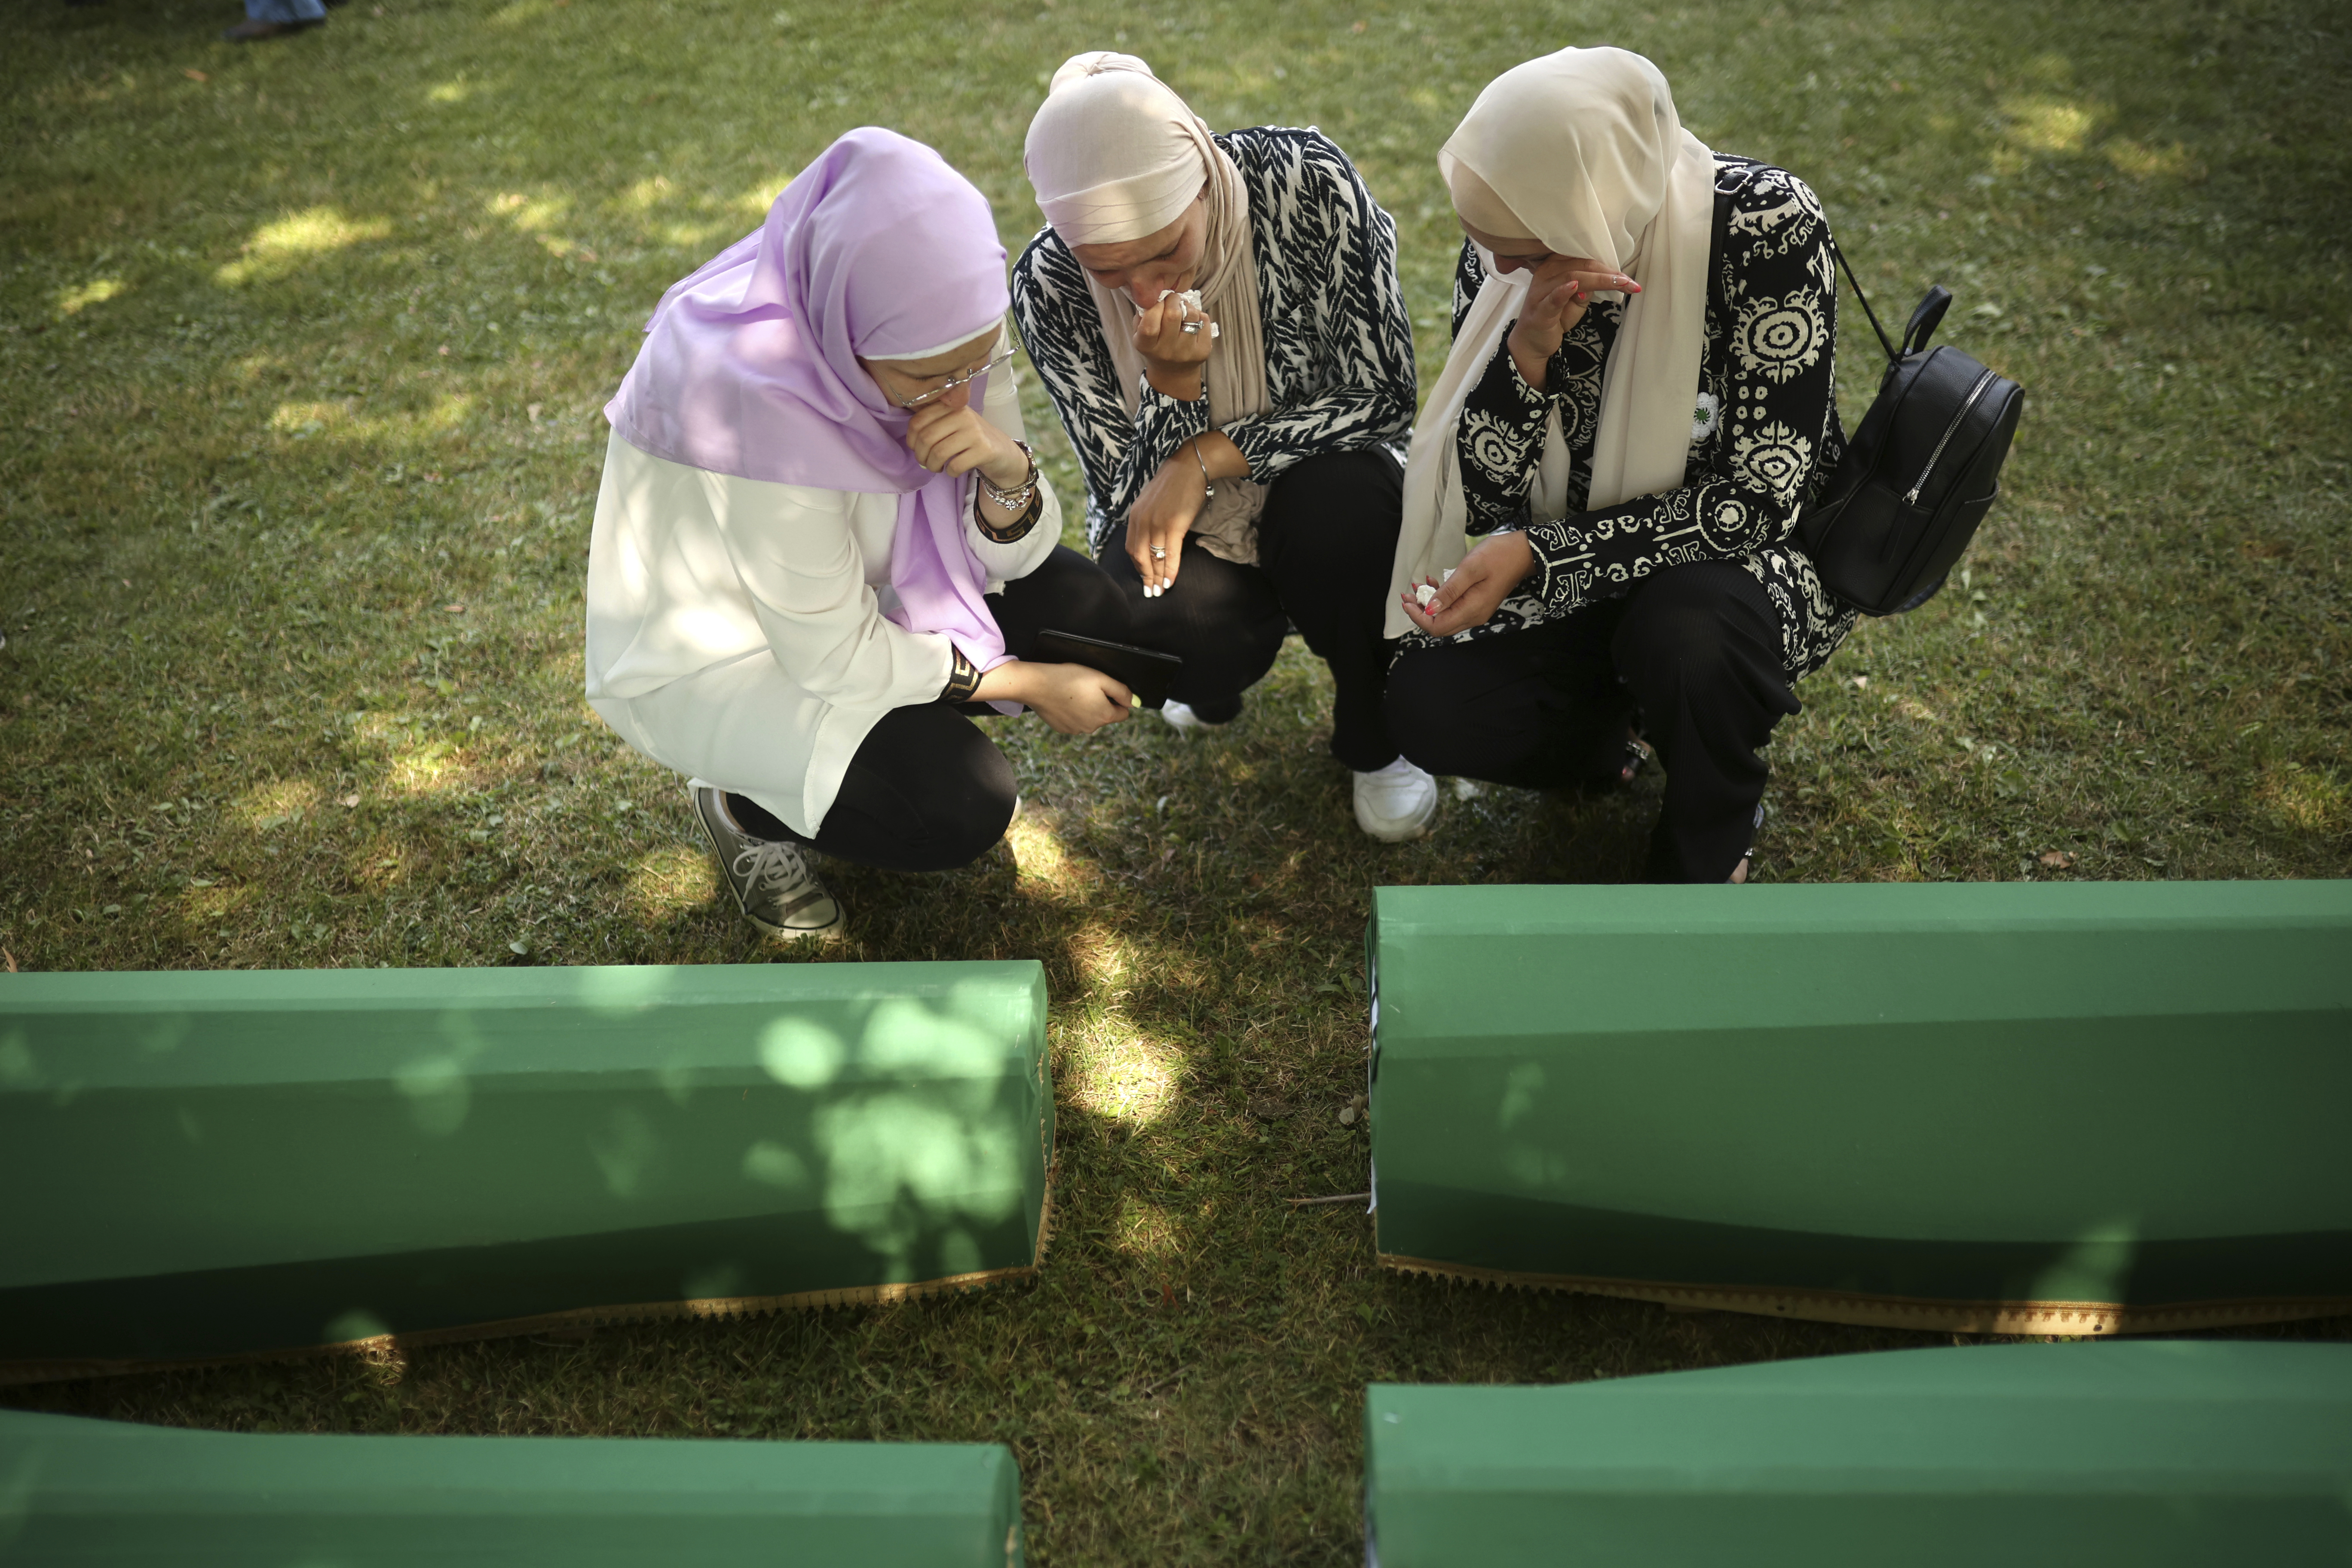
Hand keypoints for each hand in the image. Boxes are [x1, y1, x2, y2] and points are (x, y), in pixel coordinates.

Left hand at [906, 399, 1027, 489]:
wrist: (1003, 451)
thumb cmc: (972, 439)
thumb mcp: (953, 423)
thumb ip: (933, 423)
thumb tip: (912, 443)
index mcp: (951, 406)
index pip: (918, 421)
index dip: (911, 440)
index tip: (917, 449)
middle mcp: (963, 414)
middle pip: (926, 438)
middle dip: (921, 456)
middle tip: (926, 463)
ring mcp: (975, 431)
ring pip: (939, 453)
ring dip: (933, 466)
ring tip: (937, 468)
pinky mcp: (984, 450)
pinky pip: (955, 465)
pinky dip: (950, 472)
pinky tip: (954, 470)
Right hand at [975, 658, 1133, 734]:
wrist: (1037, 685)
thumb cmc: (1069, 678)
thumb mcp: (1101, 678)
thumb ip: (1121, 691)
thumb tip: (1134, 703)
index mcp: (1105, 716)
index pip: (1124, 712)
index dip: (1118, 699)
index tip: (1105, 688)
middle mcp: (1092, 728)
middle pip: (1105, 716)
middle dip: (1101, 703)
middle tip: (1086, 687)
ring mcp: (1076, 730)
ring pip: (1089, 718)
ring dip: (1086, 708)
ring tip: (1073, 692)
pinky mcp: (1062, 728)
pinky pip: (1074, 720)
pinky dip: (1072, 711)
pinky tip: (1063, 700)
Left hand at [1126, 443, 1207, 596]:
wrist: (1190, 467)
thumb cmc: (1174, 484)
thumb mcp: (1151, 501)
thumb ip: (1146, 519)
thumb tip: (1150, 540)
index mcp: (1135, 515)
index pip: (1132, 548)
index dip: (1138, 567)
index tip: (1144, 579)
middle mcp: (1142, 520)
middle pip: (1139, 556)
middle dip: (1146, 577)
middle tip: (1151, 592)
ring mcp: (1157, 523)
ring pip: (1154, 558)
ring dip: (1157, 578)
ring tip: (1161, 591)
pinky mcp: (1173, 525)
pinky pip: (1169, 554)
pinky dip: (1169, 570)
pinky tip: (1170, 581)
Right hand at [1132, 288, 1212, 400]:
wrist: (1174, 372)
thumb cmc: (1155, 345)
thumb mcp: (1140, 333)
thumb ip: (1143, 314)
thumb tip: (1156, 295)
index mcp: (1146, 346)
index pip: (1150, 322)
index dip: (1156, 305)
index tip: (1159, 301)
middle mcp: (1166, 352)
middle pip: (1173, 315)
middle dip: (1173, 300)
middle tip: (1173, 299)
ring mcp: (1186, 353)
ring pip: (1192, 315)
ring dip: (1188, 306)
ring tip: (1184, 309)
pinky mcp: (1203, 351)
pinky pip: (1204, 321)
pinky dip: (1199, 315)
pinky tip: (1193, 321)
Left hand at [1397, 530, 1535, 637]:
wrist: (1524, 552)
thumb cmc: (1499, 556)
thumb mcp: (1470, 569)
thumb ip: (1449, 591)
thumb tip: (1430, 609)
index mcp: (1472, 610)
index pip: (1437, 627)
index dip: (1418, 617)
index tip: (1406, 601)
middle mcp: (1474, 616)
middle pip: (1439, 625)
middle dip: (1420, 611)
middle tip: (1407, 594)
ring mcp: (1476, 611)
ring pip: (1445, 616)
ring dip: (1429, 603)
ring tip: (1417, 586)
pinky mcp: (1477, 603)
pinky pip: (1453, 607)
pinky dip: (1440, 598)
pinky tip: (1433, 582)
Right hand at [1507, 259, 1638, 391]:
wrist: (1531, 343)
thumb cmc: (1555, 318)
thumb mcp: (1576, 301)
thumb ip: (1588, 288)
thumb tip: (1603, 279)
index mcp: (1556, 266)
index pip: (1585, 261)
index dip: (1608, 267)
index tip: (1629, 278)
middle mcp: (1546, 273)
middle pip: (1582, 267)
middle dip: (1609, 274)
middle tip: (1631, 283)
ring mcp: (1540, 291)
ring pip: (1572, 277)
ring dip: (1599, 281)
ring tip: (1620, 285)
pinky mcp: (1539, 310)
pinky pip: (1552, 298)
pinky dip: (1564, 292)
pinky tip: (1576, 287)